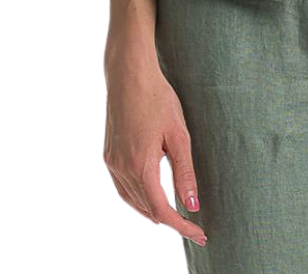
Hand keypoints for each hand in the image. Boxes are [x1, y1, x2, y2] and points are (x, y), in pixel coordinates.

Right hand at [103, 50, 206, 247]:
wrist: (129, 75)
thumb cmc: (158, 99)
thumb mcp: (178, 135)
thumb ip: (184, 172)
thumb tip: (192, 204)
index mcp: (141, 165)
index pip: (162, 209)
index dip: (181, 225)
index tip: (199, 233)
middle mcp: (122, 169)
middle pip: (146, 208)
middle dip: (170, 220)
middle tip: (193, 227)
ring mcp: (112, 162)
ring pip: (132, 200)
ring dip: (152, 211)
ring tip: (173, 217)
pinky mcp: (108, 155)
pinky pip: (122, 188)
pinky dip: (137, 198)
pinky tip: (149, 196)